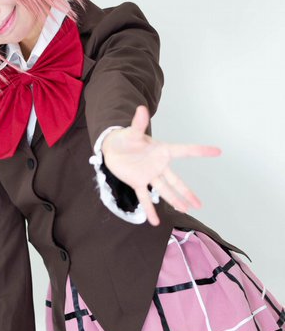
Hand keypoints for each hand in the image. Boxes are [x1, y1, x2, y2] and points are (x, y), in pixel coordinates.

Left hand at [101, 105, 220, 226]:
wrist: (113, 147)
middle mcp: (158, 165)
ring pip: (165, 190)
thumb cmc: (126, 138)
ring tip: (186, 211)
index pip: (184, 151)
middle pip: (176, 181)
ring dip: (174, 201)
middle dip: (187, 192)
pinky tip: (154, 222)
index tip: (217, 151)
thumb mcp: (132, 131)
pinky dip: (149, 209)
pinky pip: (145, 197)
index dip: (200, 150)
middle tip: (200, 204)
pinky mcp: (137, 182)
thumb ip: (138, 123)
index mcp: (161, 150)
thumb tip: (141, 108)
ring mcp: (149, 175)